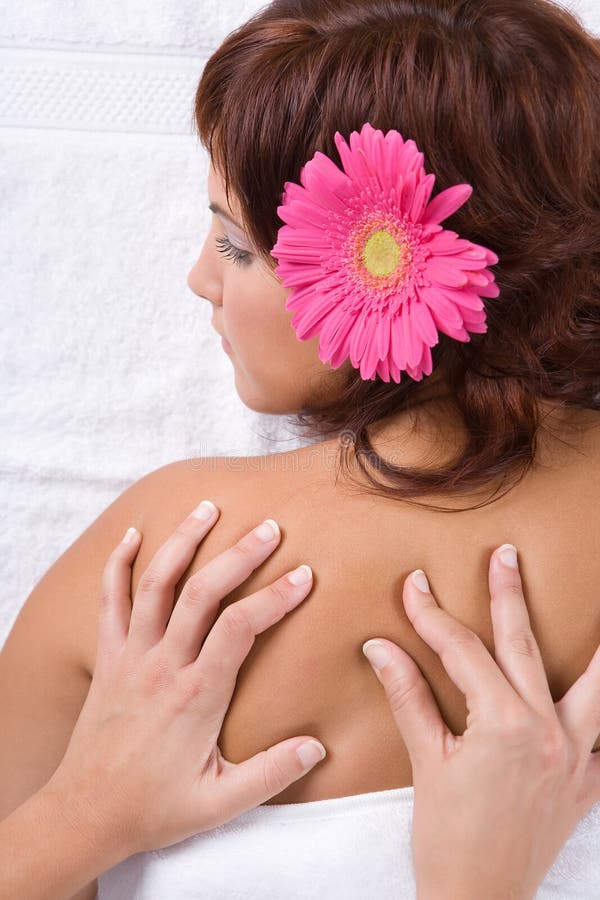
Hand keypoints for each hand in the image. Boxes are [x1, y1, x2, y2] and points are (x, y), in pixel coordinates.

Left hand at [47, 503, 325, 858]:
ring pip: (155, 584)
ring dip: (182, 543)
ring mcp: (131, 656)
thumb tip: (319, 746)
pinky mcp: (108, 657)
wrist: (85, 813)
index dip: (275, 596)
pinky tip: (133, 536)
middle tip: (269, 527)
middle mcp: (163, 665)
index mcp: (197, 694)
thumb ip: (271, 773)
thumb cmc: (155, 807)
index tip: (304, 576)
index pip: (241, 628)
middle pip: (202, 593)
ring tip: (208, 509)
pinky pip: (109, 601)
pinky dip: (119, 564)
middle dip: (238, 555)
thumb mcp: (219, 804)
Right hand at [363, 545, 599, 899]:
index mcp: (502, 723)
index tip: (415, 588)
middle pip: (523, 646)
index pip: (464, 651)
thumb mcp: (426, 761)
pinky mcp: (587, 781)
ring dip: (595, 648)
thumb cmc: (448, 838)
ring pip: (594, 686)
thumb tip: (381, 648)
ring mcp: (575, 756)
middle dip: (508, 596)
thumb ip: (409, 695)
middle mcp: (547, 731)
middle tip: (505, 557)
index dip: (433, 616)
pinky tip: (598, 688)